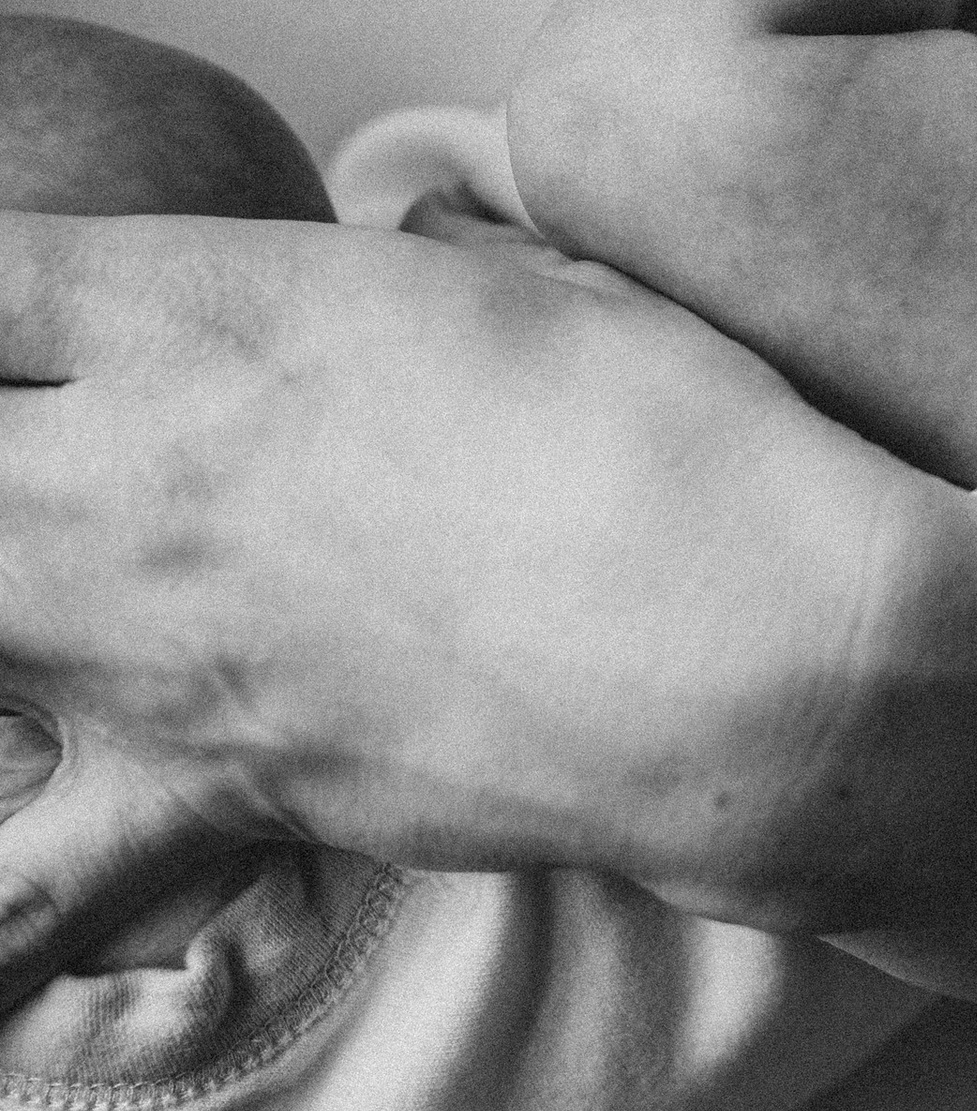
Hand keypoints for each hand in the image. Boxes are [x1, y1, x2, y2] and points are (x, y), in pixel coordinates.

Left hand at [0, 207, 976, 1002]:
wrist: (766, 664)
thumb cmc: (679, 442)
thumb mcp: (546, 287)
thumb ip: (440, 254)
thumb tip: (428, 223)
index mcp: (215, 309)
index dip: (2, 292)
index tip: (35, 310)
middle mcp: (141, 474)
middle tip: (52, 448)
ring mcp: (153, 651)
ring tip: (60, 582)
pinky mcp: (213, 793)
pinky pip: (20, 887)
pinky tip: (21, 824)